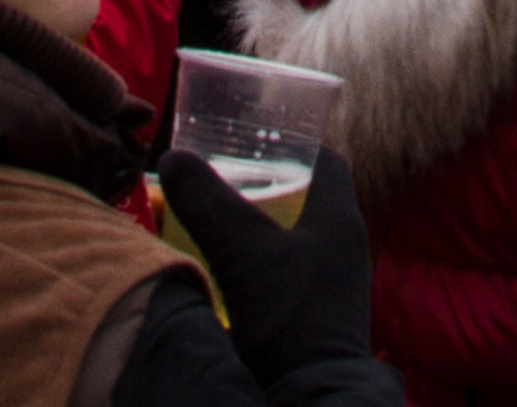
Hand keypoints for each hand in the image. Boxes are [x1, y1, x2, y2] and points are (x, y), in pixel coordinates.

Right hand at [160, 150, 372, 380]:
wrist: (308, 394)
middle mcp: (342, 247)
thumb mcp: (242, 252)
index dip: (293, 142)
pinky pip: (290, 271)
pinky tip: (229, 266)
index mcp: (339, 219)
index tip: (255, 136)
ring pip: (296, 236)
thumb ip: (207, 203)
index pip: (327, 161)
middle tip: (225, 173)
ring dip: (262, 224)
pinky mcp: (315, 315)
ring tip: (219, 214)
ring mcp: (331, 284)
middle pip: (308, 197)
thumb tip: (173, 159)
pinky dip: (262, 260)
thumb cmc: (288, 316)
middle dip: (269, 182)